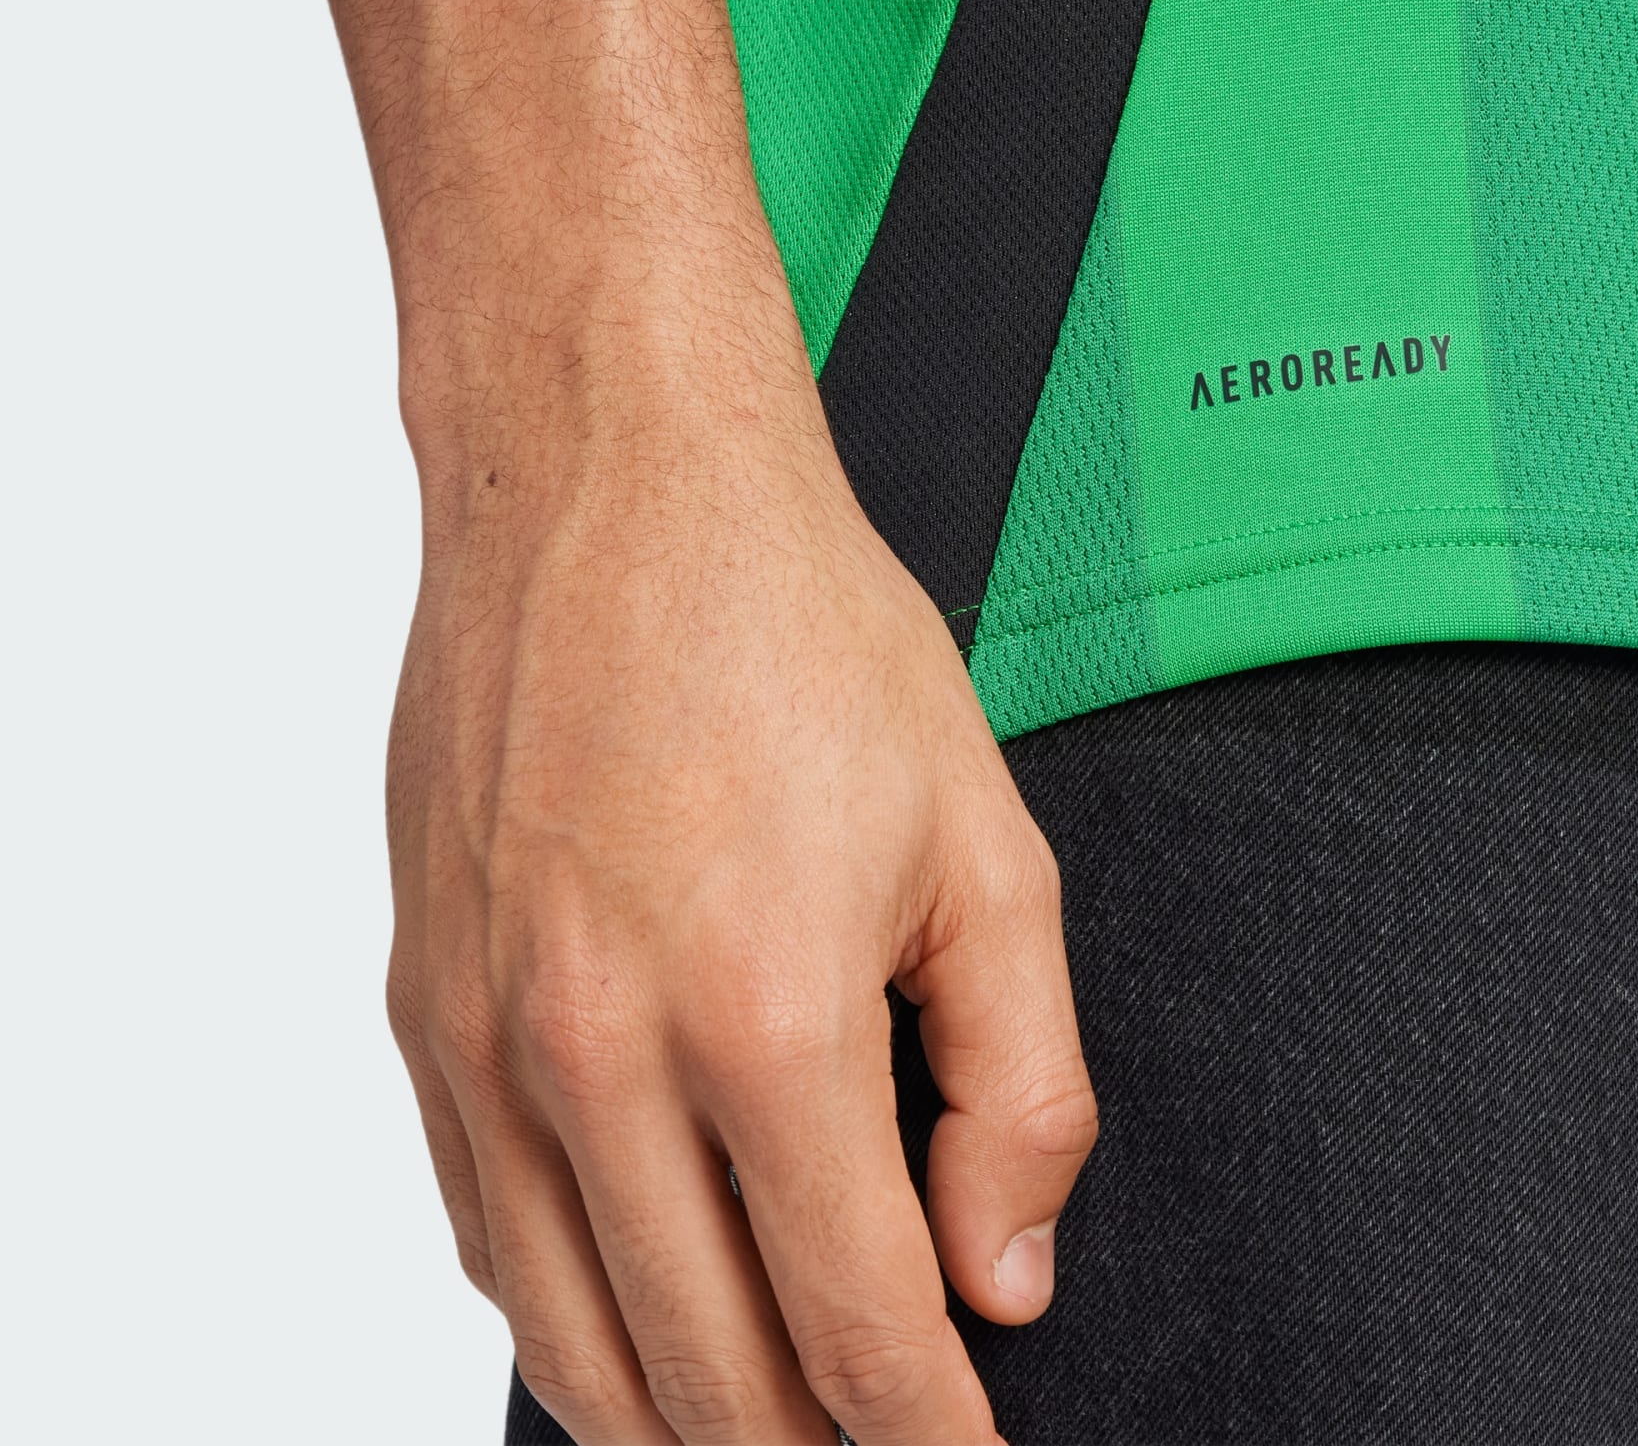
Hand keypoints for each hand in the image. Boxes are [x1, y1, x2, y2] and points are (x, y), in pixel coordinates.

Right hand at [384, 396, 1095, 1445]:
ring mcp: (485, 1041)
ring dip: (684, 1423)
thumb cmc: (802, 635)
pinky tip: (632, 1317)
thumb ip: (1021, 1081)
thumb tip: (1003, 1271)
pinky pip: (485, 1237)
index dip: (930, 1444)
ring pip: (578, 1346)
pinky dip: (570, 1320)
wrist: (613, 485)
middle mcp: (598, 1054)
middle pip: (711, 1379)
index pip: (861, 1331)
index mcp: (765, 1017)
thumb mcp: (989, 843)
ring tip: (767, 1428)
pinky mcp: (420, 1007)